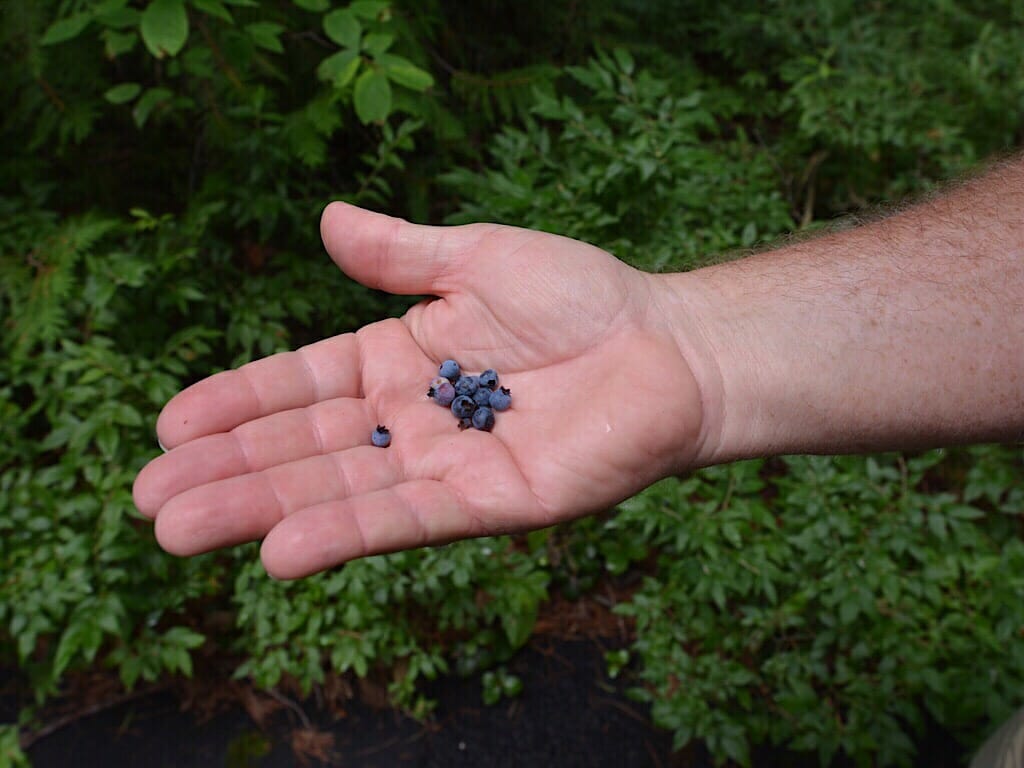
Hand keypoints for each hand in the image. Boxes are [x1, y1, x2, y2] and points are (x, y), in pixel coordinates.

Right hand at [133, 203, 704, 577]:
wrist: (668, 345)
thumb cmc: (583, 296)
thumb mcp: (478, 257)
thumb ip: (403, 253)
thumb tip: (327, 220)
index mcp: (400, 359)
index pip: (301, 384)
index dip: (238, 403)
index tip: (170, 422)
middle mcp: (412, 421)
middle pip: (306, 448)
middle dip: (229, 472)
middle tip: (150, 499)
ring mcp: (447, 465)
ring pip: (341, 491)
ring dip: (262, 511)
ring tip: (179, 530)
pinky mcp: (491, 502)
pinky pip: (406, 520)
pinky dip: (344, 534)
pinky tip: (280, 552)